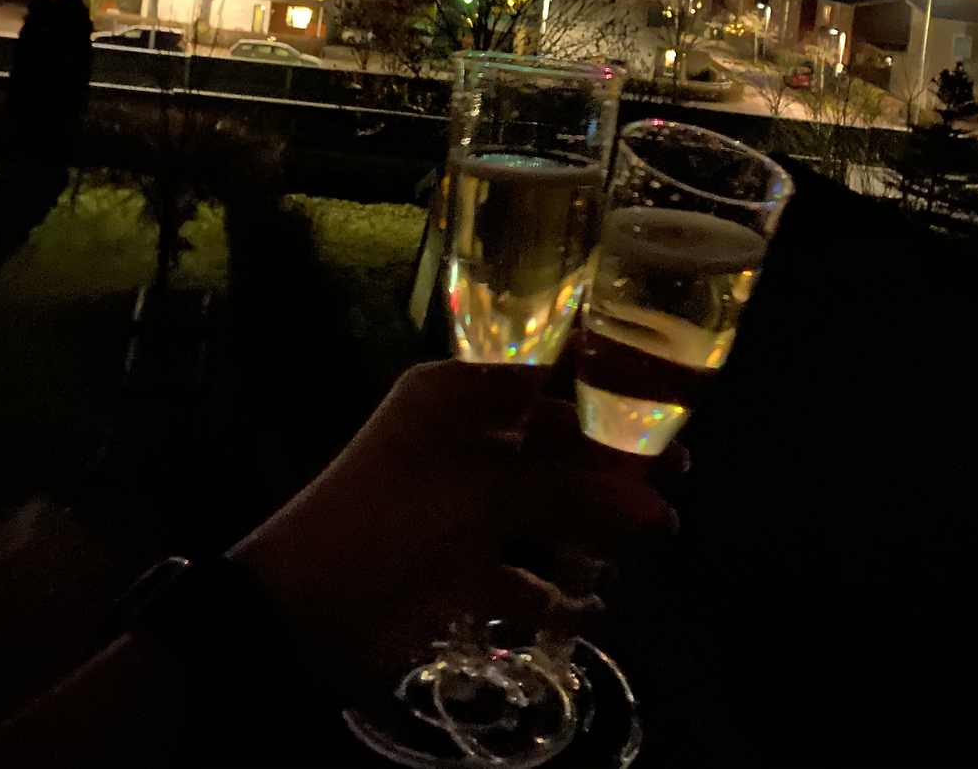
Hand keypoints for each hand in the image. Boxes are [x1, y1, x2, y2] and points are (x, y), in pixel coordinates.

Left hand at [230, 361, 678, 697]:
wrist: (300, 611)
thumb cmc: (391, 523)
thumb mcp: (486, 500)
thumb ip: (573, 497)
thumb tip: (654, 505)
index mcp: (458, 393)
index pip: (546, 366)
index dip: (607, 377)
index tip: (668, 390)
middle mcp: (460, 434)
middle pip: (551, 434)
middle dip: (612, 455)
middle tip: (677, 471)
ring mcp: (454, 496)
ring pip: (539, 496)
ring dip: (590, 517)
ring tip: (654, 533)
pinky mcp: (448, 556)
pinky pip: (511, 561)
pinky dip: (545, 582)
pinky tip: (584, 603)